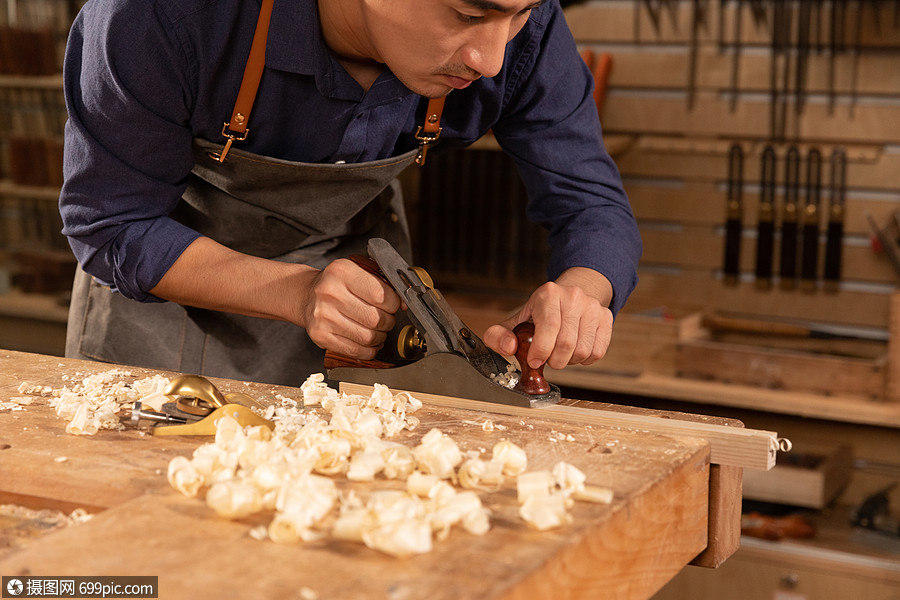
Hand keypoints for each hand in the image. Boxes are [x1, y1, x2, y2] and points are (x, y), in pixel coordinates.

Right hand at [297, 258, 401, 358]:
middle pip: (376, 318)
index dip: (394, 303)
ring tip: (377, 330)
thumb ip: (382, 283)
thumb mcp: (357, 272)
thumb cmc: (336, 284)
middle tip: (386, 318)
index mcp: (342, 272)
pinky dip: (369, 349)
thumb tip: (404, 303)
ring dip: (380, 337)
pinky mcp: (320, 336)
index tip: (395, 304)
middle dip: (388, 321)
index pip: (381, 295)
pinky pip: (356, 350)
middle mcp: (330, 293)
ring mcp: (323, 316)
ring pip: (368, 337)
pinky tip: (369, 341)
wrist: (306, 295)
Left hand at [483, 268, 613, 370]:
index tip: (535, 362)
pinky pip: (597, 351)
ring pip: (583, 350)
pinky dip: (584, 360)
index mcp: (548, 294)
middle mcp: (573, 296)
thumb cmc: (540, 314)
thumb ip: (499, 335)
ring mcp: (592, 306)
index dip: (541, 350)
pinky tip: (575, 352)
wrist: (569, 296)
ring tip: (561, 354)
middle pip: (566, 342)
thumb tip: (509, 347)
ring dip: (569, 361)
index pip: (549, 326)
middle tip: (548, 361)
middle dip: (554, 361)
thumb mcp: (516, 321)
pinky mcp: (606, 317)